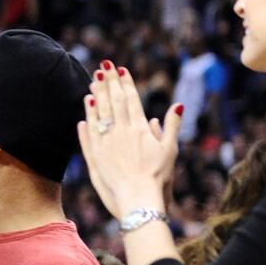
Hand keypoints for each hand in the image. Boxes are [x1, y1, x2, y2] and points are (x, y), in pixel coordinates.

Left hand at [77, 61, 181, 219]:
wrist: (138, 198)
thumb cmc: (158, 177)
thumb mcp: (170, 150)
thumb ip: (171, 126)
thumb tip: (178, 105)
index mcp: (139, 129)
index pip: (131, 99)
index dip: (125, 82)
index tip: (120, 68)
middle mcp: (121, 132)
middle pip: (114, 102)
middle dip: (109, 82)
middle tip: (104, 66)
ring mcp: (106, 143)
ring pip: (99, 113)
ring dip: (97, 95)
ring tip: (94, 80)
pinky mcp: (95, 155)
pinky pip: (89, 132)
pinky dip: (88, 117)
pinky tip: (86, 106)